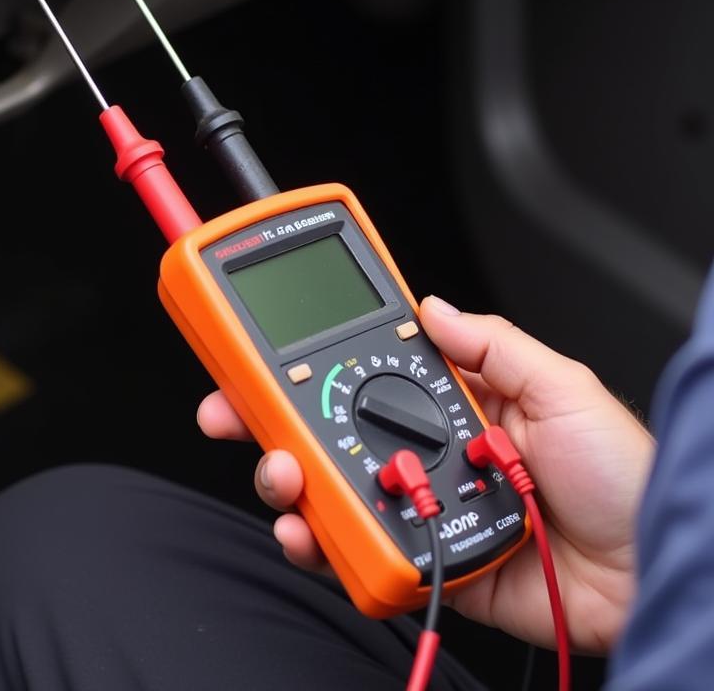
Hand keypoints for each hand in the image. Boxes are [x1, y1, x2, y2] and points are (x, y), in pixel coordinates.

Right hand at [197, 296, 654, 652]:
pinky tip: (305, 528)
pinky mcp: (415, 556)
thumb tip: (432, 307)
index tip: (261, 346)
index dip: (309, 360)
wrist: (647, 570)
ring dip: (284, 477)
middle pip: (325, 429)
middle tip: (231, 411)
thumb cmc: (618, 474)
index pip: (364, 371)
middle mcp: (420, 450)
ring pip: (326, 487)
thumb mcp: (561, 386)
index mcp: (450, 401)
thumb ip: (492, 345)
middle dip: (266, 418)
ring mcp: (411, 502)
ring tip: (281, 473)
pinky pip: (352, 548)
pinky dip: (317, 541)